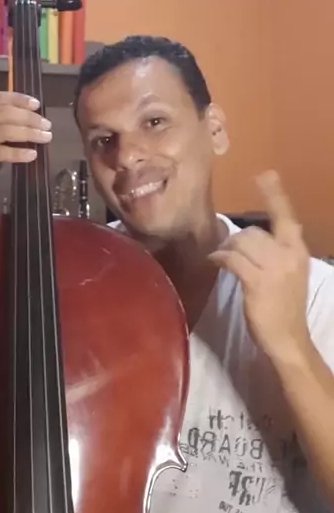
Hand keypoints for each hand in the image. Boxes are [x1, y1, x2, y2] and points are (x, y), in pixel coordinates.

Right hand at [0, 91, 51, 211]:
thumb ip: (3, 126)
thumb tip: (33, 121)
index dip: (19, 99)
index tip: (37, 104)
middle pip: (5, 113)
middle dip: (30, 118)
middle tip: (47, 125)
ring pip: (5, 130)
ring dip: (29, 133)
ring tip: (45, 137)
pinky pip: (0, 151)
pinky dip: (19, 152)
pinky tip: (32, 154)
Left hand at [210, 172, 309, 360]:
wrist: (288, 338)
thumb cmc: (285, 306)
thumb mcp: (289, 273)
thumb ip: (276, 253)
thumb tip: (249, 238)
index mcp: (298, 250)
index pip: (286, 216)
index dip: (274, 195)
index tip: (265, 174)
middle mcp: (288, 255)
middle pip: (252, 232)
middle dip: (236, 240)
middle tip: (229, 252)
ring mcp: (273, 268)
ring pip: (240, 243)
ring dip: (226, 249)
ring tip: (222, 259)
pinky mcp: (257, 282)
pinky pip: (231, 259)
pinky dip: (219, 258)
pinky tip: (215, 262)